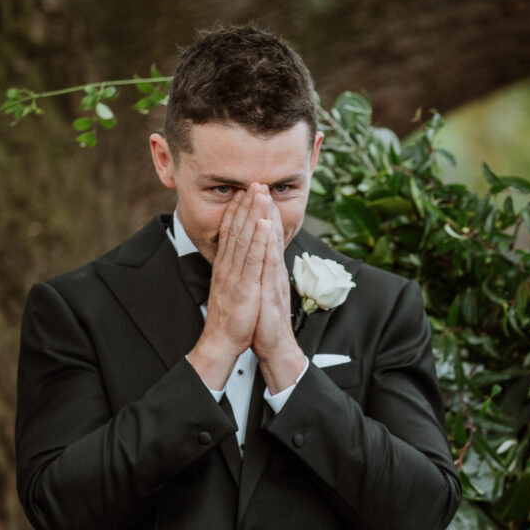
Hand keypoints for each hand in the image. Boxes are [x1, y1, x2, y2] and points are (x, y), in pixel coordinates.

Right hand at [188, 184, 271, 388]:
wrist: (222, 341)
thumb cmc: (230, 317)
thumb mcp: (230, 288)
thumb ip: (232, 271)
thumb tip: (236, 259)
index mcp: (225, 266)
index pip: (230, 232)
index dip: (237, 211)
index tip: (243, 192)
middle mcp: (228, 266)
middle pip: (237, 229)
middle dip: (245, 205)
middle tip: (253, 182)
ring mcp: (235, 275)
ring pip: (245, 238)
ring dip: (252, 214)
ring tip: (259, 192)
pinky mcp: (244, 286)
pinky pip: (252, 259)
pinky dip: (258, 239)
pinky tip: (264, 222)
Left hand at [253, 201, 305, 394]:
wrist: (274, 347)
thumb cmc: (264, 322)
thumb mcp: (260, 293)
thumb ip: (260, 275)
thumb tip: (255, 260)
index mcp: (268, 271)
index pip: (266, 237)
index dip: (261, 215)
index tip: (256, 194)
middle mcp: (273, 271)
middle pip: (270, 234)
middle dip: (265, 208)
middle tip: (260, 183)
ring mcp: (274, 279)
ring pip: (271, 243)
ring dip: (267, 217)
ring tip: (264, 195)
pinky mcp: (272, 290)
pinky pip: (270, 262)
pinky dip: (268, 242)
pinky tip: (267, 226)